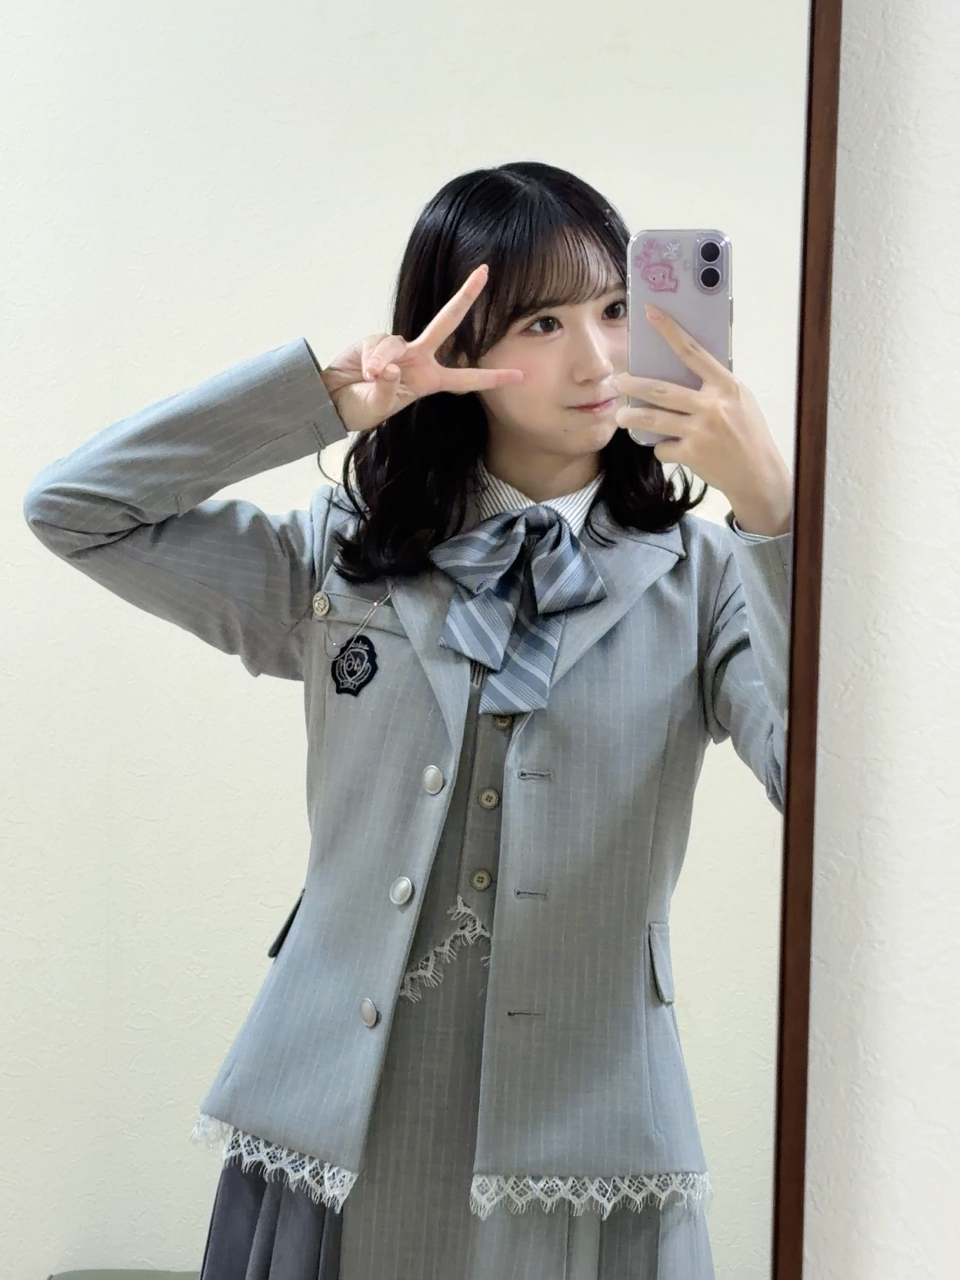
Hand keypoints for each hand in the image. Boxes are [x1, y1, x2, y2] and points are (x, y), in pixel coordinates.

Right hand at [319, 265, 523, 433]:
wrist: (331, 400)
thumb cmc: (359, 409)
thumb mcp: (376, 408)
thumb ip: (384, 389)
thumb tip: (388, 367)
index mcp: (428, 381)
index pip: (465, 379)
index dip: (492, 378)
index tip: (520, 376)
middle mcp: (419, 360)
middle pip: (446, 324)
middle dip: (465, 297)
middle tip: (485, 272)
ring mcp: (398, 348)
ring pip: (397, 344)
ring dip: (381, 361)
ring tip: (368, 377)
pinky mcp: (376, 339)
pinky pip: (378, 344)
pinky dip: (369, 357)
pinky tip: (362, 370)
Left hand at [613, 305, 792, 535]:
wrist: (759, 474)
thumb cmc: (748, 433)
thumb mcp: (739, 401)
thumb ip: (714, 387)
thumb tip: (680, 372)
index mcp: (725, 386)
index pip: (693, 351)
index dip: (670, 331)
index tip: (651, 313)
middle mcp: (712, 406)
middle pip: (660, 390)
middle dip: (633, 385)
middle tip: (617, 382)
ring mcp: (701, 431)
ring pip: (653, 419)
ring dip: (631, 418)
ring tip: (621, 417)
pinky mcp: (692, 455)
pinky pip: (663, 447)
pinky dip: (661, 448)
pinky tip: (669, 448)